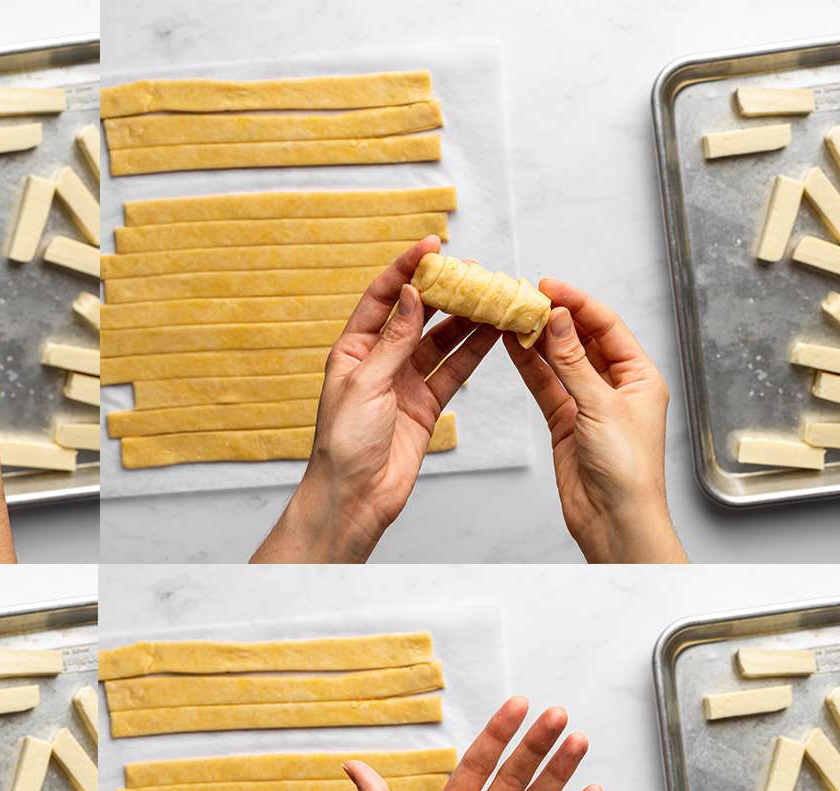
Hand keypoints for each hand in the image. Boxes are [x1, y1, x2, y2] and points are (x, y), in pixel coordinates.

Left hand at [254, 237, 499, 562]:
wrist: (355, 496)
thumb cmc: (345, 443)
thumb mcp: (366, 383)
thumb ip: (394, 340)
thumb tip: (411, 294)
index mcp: (352, 350)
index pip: (382, 298)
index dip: (406, 268)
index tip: (432, 245)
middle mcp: (379, 362)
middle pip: (416, 314)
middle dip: (444, 291)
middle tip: (474, 271)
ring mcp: (405, 382)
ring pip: (442, 341)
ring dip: (467, 319)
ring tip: (493, 296)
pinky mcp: (426, 405)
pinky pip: (455, 370)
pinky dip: (475, 351)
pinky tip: (494, 331)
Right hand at [505, 281, 687, 562]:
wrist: (614, 519)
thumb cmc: (626, 468)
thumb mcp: (601, 406)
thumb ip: (573, 362)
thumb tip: (559, 319)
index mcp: (640, 377)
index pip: (606, 327)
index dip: (578, 304)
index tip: (548, 287)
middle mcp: (616, 387)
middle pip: (581, 341)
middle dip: (555, 319)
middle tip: (525, 298)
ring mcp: (588, 404)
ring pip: (559, 362)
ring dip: (537, 340)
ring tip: (512, 316)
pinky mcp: (565, 423)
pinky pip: (546, 386)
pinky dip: (529, 367)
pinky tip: (513, 347)